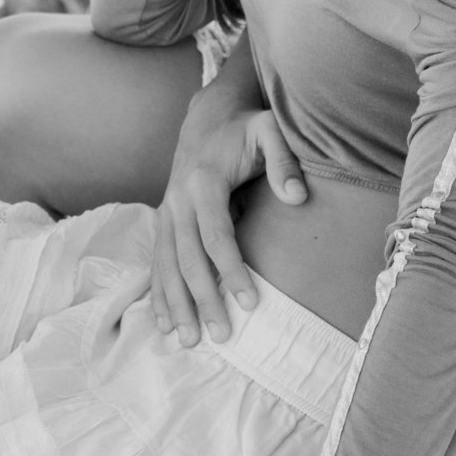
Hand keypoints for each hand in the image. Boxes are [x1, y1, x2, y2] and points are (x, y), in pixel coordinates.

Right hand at [152, 88, 307, 347]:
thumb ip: (285, 161)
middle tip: (222, 335)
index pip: (217, 235)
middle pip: (188, 258)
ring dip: (176, 304)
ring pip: (166, 265)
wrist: (208, 115)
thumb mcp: (269, 131)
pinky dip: (158, 293)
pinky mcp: (164, 220)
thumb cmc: (246, 127)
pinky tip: (163, 323)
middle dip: (203, 299)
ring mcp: (167, 211)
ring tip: (188, 340)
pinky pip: (157, 262)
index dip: (232, 271)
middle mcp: (178, 199)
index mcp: (203, 181)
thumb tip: (298, 196)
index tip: (251, 303)